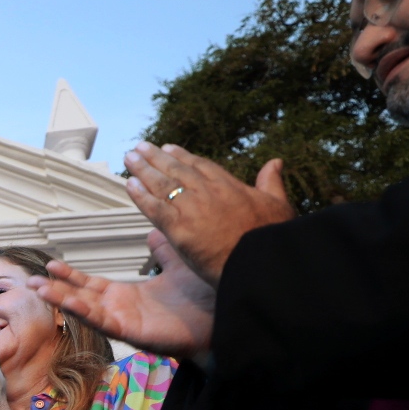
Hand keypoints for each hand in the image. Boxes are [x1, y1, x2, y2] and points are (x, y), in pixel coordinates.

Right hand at [30, 230, 214, 358]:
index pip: (92, 284)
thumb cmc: (205, 299)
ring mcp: (125, 323)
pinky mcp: (132, 333)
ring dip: (61, 299)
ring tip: (37, 289)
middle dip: (55, 289)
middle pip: (80, 297)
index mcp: (129, 296)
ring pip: (85, 309)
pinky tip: (67, 301)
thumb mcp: (178, 266)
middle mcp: (122, 311)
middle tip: (29, 280)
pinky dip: (83, 311)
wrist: (225, 319)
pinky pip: (102, 322)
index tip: (50, 264)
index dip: (71, 276)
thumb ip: (163, 250)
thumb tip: (155, 231)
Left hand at [123, 143, 293, 284]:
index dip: (181, 157)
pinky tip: (129, 185)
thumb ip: (271, 182)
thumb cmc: (271, 237)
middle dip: (155, 158)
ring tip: (129, 158)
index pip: (200, 166)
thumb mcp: (278, 204)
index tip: (167, 148)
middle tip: (139, 148)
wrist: (260, 261)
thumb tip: (275, 162)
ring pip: (162, 185)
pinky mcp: (178, 228)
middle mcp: (207, 192)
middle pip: (176, 170)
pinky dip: (140, 196)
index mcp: (229, 186)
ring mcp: (191, 209)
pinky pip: (154, 208)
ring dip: (143, 170)